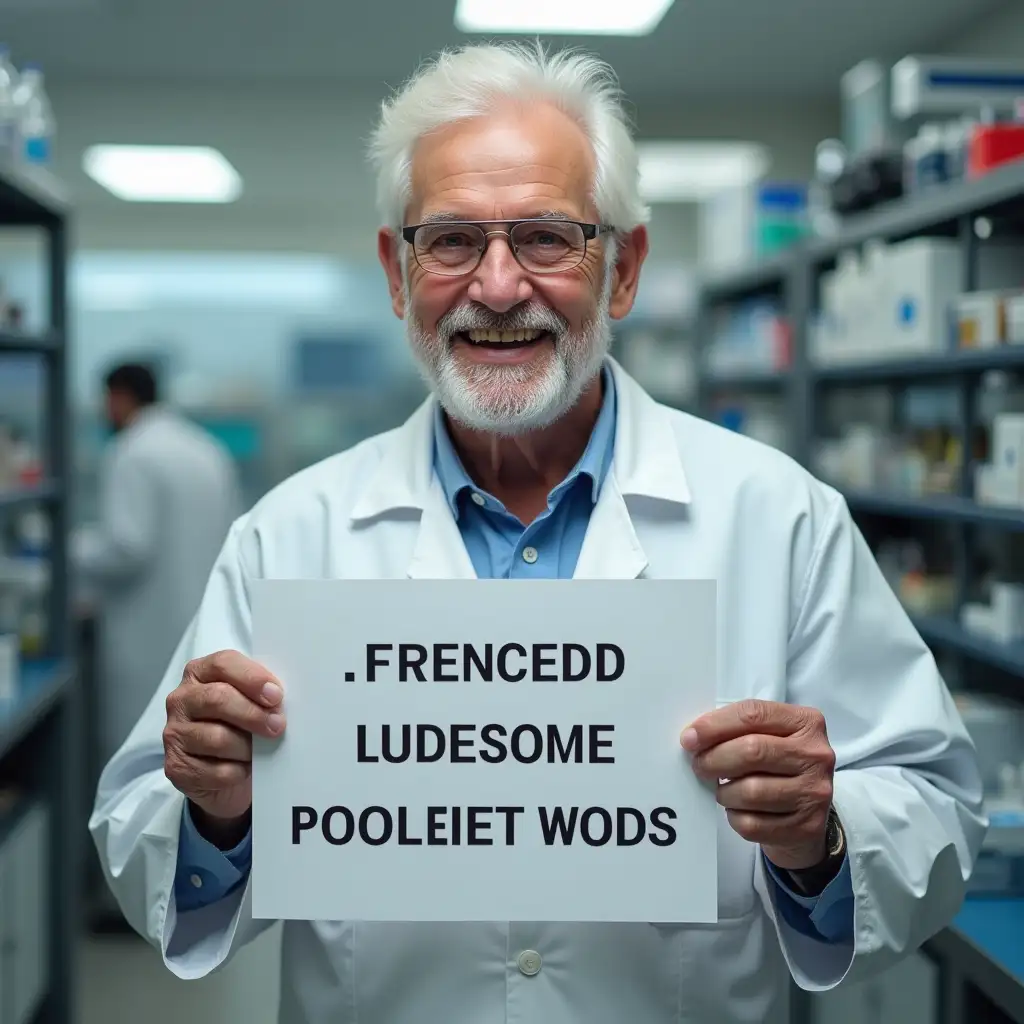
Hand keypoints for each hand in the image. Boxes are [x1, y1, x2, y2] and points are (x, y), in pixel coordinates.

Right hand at [163, 650, 285, 847]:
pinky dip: (238, 771)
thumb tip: (281, 697)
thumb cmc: (240, 727)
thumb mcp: (250, 701)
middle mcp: (181, 700)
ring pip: (218, 738)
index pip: (223, 663)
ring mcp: (174, 734)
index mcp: (200, 673)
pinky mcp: (176, 767)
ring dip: (248, 747)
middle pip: (218, 699)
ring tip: (260, 751)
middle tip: (277, 725)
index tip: (276, 695)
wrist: (222, 774)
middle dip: (254, 714)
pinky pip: (216, 770)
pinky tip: (244, 769)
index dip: (252, 678)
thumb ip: (260, 692)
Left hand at [681, 699, 835, 871]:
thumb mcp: (769, 735)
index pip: (753, 714)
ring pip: (751, 791)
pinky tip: (738, 810)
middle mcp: (816, 755)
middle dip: (715, 758)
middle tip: (700, 765)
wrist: (808, 811)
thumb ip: (738, 728)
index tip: (690, 738)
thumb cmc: (778, 764)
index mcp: (806, 722)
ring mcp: (814, 793)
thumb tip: (693, 737)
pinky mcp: (806, 827)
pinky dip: (735, 817)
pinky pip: (753, 824)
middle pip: (752, 750)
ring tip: (722, 789)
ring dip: (725, 792)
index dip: (715, 725)